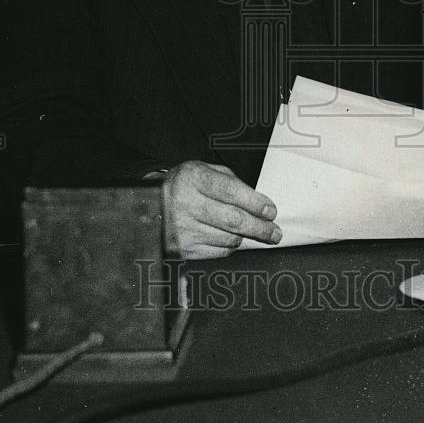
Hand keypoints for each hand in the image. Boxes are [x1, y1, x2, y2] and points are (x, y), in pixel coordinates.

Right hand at [162, 160, 280, 258]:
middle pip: (233, 220)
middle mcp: (186, 203)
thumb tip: (258, 201)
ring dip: (245, 236)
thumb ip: (230, 181)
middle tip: (274, 232)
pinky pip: (218, 252)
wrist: (149, 204)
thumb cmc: (183, 185)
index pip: (231, 191)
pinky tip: (230, 237)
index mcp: (193, 177)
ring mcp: (183, 229)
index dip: (255, 203)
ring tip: (250, 231)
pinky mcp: (183, 249)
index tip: (270, 211)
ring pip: (229, 238)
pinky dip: (230, 247)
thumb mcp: (203, 170)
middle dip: (260, 228)